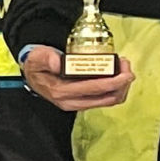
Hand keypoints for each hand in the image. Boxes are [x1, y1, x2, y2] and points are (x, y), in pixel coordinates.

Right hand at [19, 44, 135, 112]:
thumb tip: (58, 63)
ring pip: (109, 101)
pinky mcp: (84, 101)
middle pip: (107, 99)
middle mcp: (72, 102)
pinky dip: (115, 88)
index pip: (94, 89)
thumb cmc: (38, 65)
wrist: (33, 73)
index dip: (114, 82)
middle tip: (126, 66)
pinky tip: (117, 75)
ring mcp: (79, 103)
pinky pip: (105, 98)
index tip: (125, 71)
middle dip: (122, 84)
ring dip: (121, 87)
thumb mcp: (38, 57)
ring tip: (124, 68)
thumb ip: (47, 58)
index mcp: (62, 92)